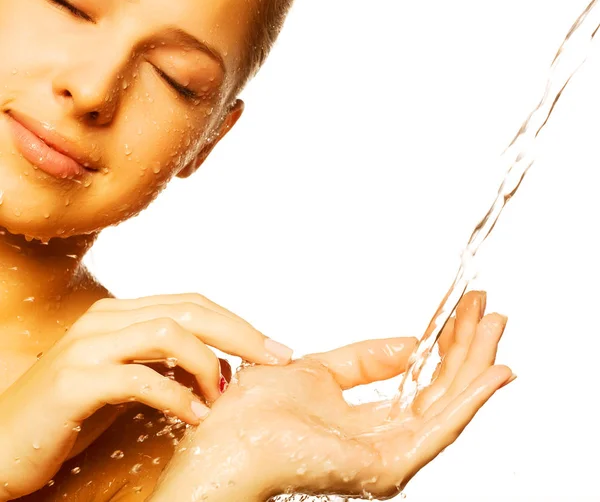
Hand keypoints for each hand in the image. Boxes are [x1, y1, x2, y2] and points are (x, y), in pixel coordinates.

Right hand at [0, 293, 291, 500]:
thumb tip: (225, 368)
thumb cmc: (72, 413)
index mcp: (121, 313)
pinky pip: (139, 378)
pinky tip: (197, 415)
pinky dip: (177, 395)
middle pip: (189, 310)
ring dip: (208, 364)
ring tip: (224, 397)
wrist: (0, 444)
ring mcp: (87, 346)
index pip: (192, 304)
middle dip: (241, 332)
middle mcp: (105, 319)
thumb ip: (169, 366)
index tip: (275, 347)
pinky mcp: (73, 382)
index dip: (238, 323)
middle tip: (278, 357)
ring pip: (168, 332)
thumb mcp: (129, 381)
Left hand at [153, 291, 512, 500]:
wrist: (225, 439)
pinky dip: (470, 398)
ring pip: (447, 406)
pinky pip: (439, 427)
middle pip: (438, 392)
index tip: (459, 312)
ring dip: (475, 365)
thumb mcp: (317, 370)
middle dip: (466, 349)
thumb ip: (366, 360)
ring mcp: (387, 457)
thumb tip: (412, 344)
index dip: (441, 347)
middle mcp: (382, 442)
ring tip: (496, 327)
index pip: (418, 384)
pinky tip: (492, 371)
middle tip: (488, 311)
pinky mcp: (388, 467)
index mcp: (365, 424)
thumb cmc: (254, 412)